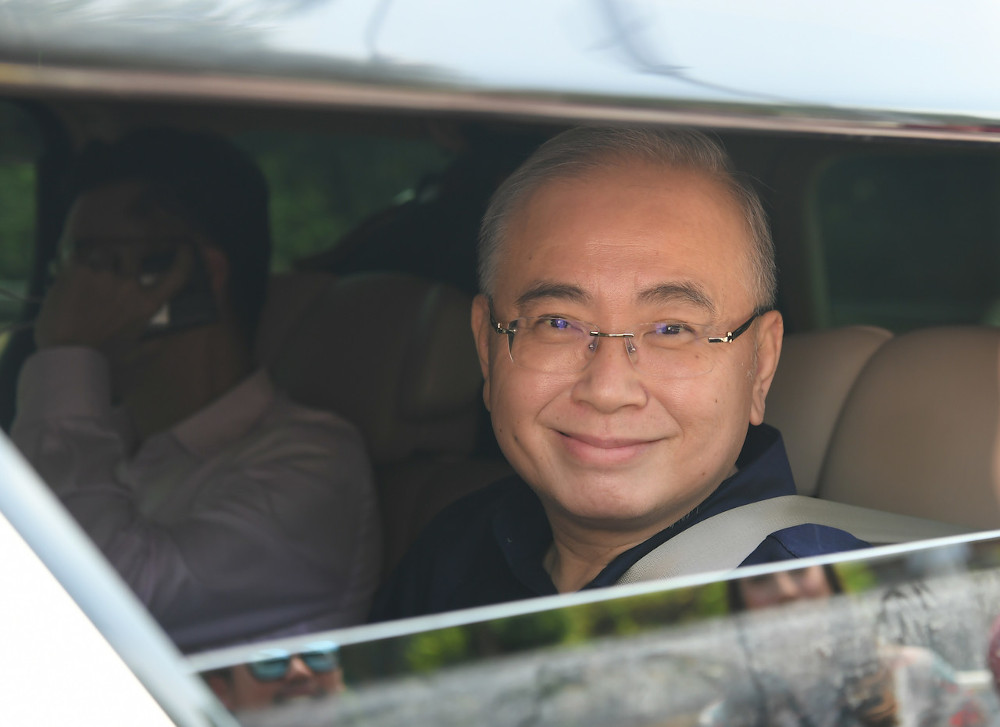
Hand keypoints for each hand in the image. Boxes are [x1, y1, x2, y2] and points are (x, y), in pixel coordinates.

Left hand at [35, 245, 192, 354]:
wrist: (66, 353)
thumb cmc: (101, 358)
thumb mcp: (134, 354)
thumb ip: (152, 346)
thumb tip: (162, 340)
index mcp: (146, 304)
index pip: (175, 276)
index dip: (184, 260)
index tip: (185, 249)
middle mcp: (129, 286)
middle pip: (133, 252)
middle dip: (125, 256)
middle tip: (115, 264)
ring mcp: (104, 275)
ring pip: (105, 252)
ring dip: (100, 260)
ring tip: (89, 274)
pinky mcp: (78, 270)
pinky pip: (80, 256)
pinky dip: (76, 264)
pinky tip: (70, 278)